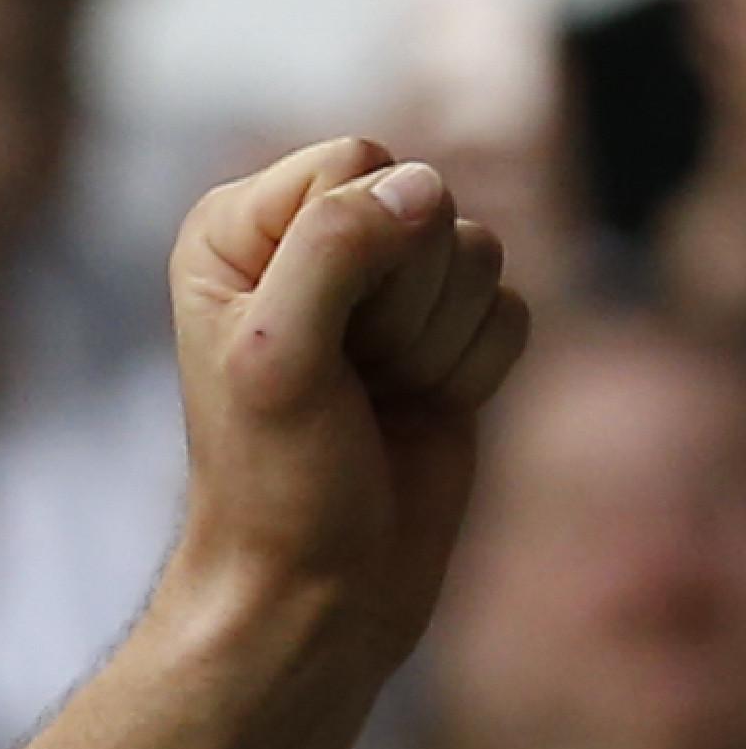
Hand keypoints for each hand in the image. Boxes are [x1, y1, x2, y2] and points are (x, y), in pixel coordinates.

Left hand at [159, 138, 528, 681]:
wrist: (319, 585)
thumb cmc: (275, 480)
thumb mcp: (277, 356)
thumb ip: (334, 250)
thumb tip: (421, 187)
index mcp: (237, 228)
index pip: (357, 163)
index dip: (362, 245)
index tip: (317, 335)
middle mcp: (309, 242)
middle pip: (429, 198)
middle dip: (407, 299)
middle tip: (350, 376)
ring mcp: (383, 288)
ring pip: (480, 252)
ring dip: (438, 340)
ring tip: (378, 396)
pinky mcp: (444, 331)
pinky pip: (511, 308)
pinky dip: (474, 369)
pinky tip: (420, 410)